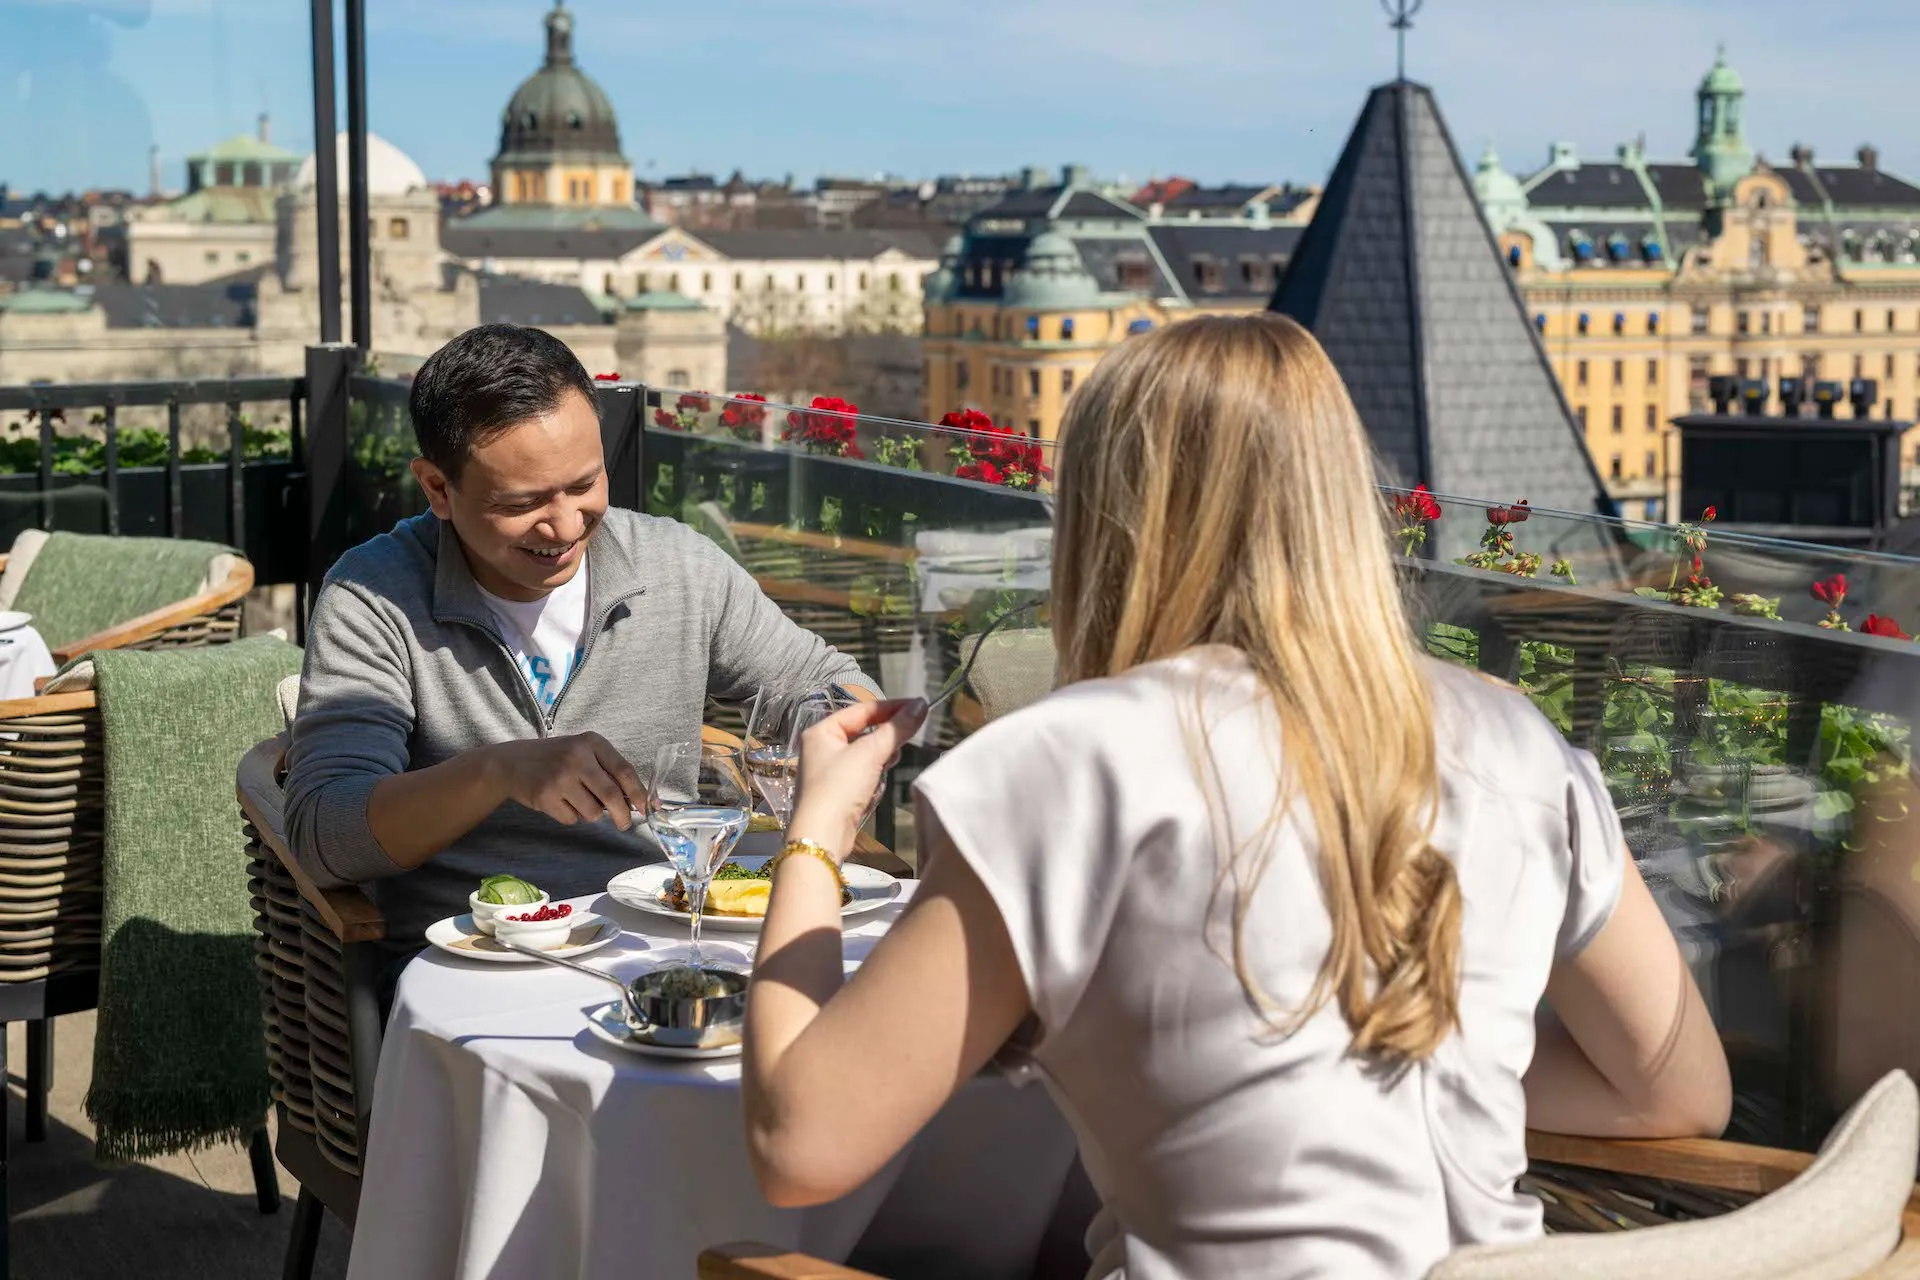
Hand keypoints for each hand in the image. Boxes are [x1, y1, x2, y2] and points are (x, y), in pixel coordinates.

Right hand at [489, 733, 645, 828]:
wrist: (512, 763)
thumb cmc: (557, 759)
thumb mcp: (583, 753)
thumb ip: (609, 771)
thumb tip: (640, 801)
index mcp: (591, 743)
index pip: (624, 770)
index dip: (638, 793)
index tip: (646, 808)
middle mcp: (576, 757)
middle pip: (612, 795)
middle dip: (623, 815)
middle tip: (624, 823)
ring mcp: (559, 777)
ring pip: (592, 812)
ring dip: (591, 814)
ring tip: (577, 800)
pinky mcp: (545, 796)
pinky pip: (572, 819)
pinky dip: (571, 816)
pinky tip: (559, 801)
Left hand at [787, 698, 926, 857]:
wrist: (822, 835)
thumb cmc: (839, 787)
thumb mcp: (871, 753)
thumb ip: (897, 728)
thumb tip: (921, 705)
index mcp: (822, 732)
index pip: (862, 710)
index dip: (892, 707)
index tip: (919, 706)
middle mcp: (822, 749)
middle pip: (864, 734)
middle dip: (884, 741)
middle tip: (905, 740)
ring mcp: (829, 773)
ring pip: (866, 757)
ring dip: (879, 764)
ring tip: (884, 770)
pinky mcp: (838, 794)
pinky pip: (863, 778)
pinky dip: (872, 782)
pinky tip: (872, 792)